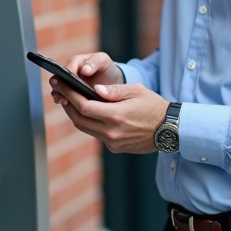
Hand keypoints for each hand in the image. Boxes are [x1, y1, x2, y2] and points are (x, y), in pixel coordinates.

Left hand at [48, 56, 168, 153]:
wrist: (170, 129)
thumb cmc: (154, 106)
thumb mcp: (136, 91)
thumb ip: (113, 90)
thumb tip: (94, 89)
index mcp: (116, 115)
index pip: (83, 106)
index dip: (69, 94)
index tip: (61, 83)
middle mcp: (111, 132)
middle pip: (78, 119)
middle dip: (67, 103)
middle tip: (60, 90)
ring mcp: (112, 142)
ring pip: (85, 128)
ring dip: (74, 114)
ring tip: (69, 99)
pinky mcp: (115, 147)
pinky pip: (95, 134)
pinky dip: (88, 122)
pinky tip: (86, 112)